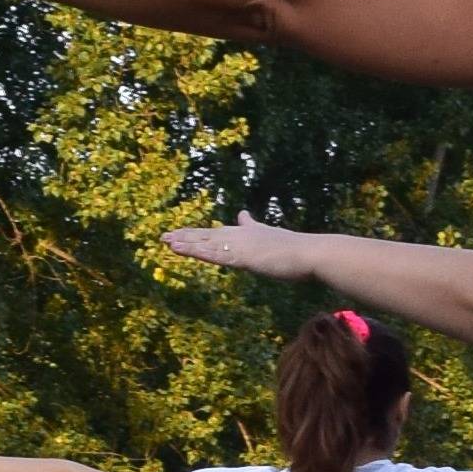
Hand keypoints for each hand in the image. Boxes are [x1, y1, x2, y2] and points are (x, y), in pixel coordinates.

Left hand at [161, 220, 312, 277]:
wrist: (309, 252)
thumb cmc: (296, 249)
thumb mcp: (271, 236)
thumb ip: (255, 227)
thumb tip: (244, 214)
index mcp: (246, 232)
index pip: (216, 233)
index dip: (197, 234)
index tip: (180, 233)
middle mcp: (239, 235)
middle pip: (206, 235)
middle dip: (185, 236)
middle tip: (163, 237)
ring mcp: (239, 245)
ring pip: (205, 244)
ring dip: (185, 243)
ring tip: (165, 241)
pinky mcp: (241, 256)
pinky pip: (212, 255)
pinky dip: (194, 251)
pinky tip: (180, 249)